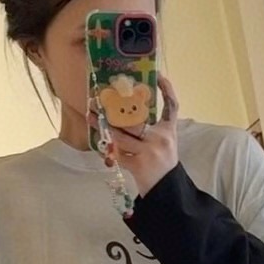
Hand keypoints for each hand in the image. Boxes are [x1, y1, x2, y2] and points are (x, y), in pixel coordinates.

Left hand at [102, 75, 179, 196]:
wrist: (166, 188)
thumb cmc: (161, 162)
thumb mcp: (164, 141)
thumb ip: (151, 127)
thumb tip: (127, 109)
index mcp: (168, 131)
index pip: (172, 106)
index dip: (168, 90)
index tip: (159, 75)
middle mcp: (161, 138)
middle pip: (135, 120)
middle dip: (114, 110)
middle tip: (98, 101)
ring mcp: (150, 152)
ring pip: (122, 137)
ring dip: (104, 128)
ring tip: (91, 118)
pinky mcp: (139, 165)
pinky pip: (118, 154)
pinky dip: (108, 151)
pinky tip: (100, 146)